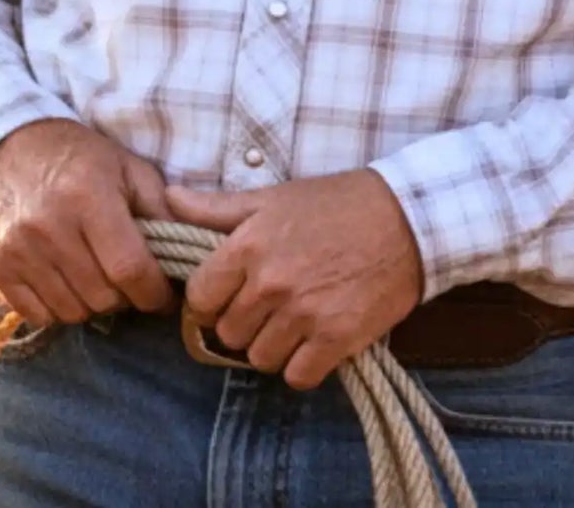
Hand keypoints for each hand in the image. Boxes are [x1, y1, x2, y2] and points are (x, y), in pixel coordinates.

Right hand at [0, 119, 175, 326]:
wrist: (0, 146)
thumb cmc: (74, 156)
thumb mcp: (124, 166)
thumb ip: (160, 207)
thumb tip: (193, 249)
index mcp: (88, 197)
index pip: (131, 270)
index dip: (154, 292)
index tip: (161, 292)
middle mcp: (50, 226)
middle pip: (103, 297)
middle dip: (123, 295)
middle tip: (122, 276)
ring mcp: (17, 249)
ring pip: (72, 312)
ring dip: (90, 302)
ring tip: (92, 274)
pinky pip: (38, 316)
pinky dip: (56, 307)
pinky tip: (61, 279)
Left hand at [168, 169, 424, 389]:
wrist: (405, 220)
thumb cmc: (333, 204)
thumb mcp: (271, 197)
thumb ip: (215, 207)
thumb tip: (168, 200)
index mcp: (248, 246)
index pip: (200, 297)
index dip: (209, 299)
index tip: (225, 294)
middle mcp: (271, 284)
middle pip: (228, 332)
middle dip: (240, 322)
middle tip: (262, 307)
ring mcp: (304, 315)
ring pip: (260, 358)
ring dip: (270, 346)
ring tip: (289, 323)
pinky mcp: (337, 339)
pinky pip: (298, 376)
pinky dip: (302, 366)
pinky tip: (312, 342)